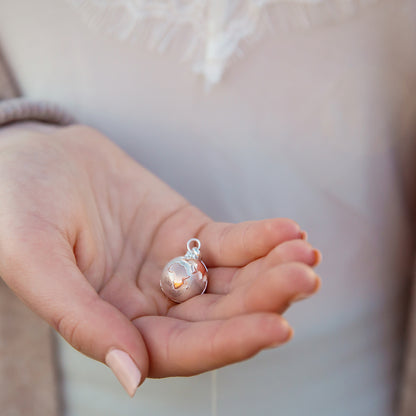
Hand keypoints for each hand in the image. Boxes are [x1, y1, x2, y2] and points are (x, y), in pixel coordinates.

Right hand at [0, 124, 320, 395]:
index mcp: (114, 324)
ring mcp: (172, 267)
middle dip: (264, 299)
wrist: (34, 156)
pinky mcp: (186, 232)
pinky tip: (288, 231)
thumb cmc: (17, 205)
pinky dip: (259, 238)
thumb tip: (131, 374)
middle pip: (218, 316)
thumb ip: (80, 316)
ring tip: (305, 253)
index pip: (179, 350)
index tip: (275, 327)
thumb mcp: (35, 259)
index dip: (227, 343)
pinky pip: (230, 242)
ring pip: (232, 281)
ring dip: (271, 269)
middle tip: (304, 277)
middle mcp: (150, 304)